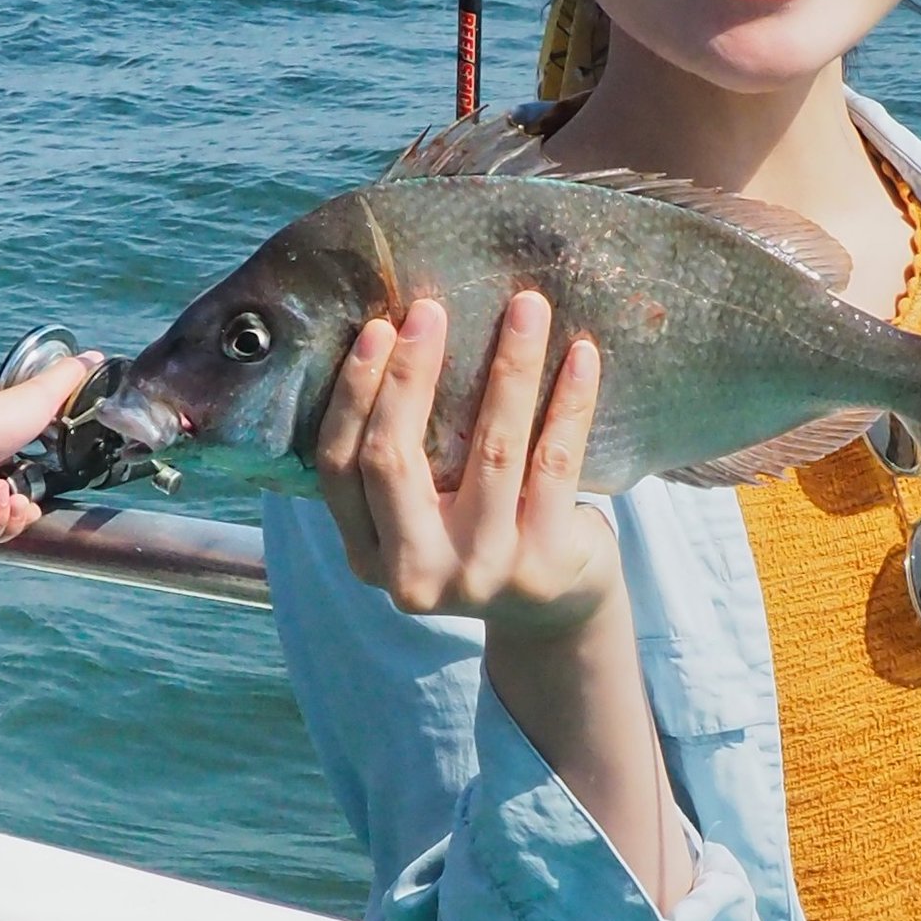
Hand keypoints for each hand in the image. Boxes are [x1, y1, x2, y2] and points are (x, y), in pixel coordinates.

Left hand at [0, 355, 99, 546]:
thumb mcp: (41, 396)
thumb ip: (69, 379)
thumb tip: (96, 357)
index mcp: (3, 465)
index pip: (24, 502)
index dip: (32, 510)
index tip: (35, 504)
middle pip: (10, 522)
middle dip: (20, 518)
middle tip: (17, 501)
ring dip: (2, 521)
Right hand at [315, 294, 619, 632]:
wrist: (555, 613)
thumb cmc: (480, 536)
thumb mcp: (424, 514)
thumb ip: (402, 460)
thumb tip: (400, 336)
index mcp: (369, 555)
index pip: (339, 467)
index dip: (355, 394)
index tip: (379, 327)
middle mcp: (415, 573)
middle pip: (392, 459)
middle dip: (408, 374)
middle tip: (430, 309)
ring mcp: (481, 573)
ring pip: (489, 452)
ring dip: (509, 369)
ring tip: (526, 308)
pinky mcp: (544, 564)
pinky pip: (555, 464)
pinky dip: (569, 403)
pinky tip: (581, 356)